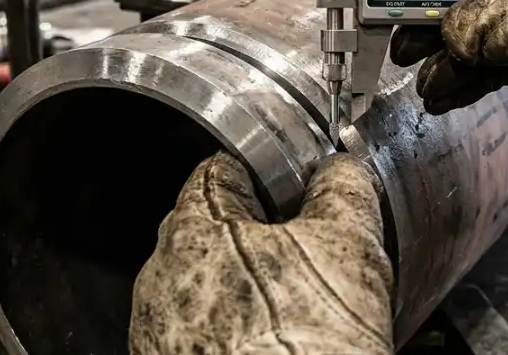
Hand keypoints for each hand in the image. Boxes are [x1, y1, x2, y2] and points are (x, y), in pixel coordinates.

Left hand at [129, 152, 392, 354]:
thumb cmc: (305, 342)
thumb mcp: (348, 243)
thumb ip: (342, 189)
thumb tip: (340, 172)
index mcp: (192, 226)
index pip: (222, 170)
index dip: (267, 175)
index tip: (294, 188)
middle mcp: (160, 278)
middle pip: (214, 230)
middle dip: (261, 237)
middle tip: (310, 255)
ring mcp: (159, 332)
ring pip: (209, 286)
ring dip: (247, 289)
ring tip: (299, 311)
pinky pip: (203, 334)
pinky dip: (235, 334)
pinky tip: (277, 345)